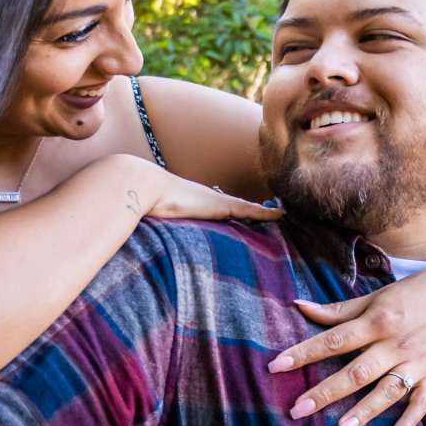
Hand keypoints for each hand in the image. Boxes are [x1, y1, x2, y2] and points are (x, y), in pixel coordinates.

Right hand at [125, 158, 280, 223]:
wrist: (141, 187)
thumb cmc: (141, 204)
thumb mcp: (151, 217)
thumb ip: (154, 222)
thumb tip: (139, 239)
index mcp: (195, 204)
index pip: (220, 209)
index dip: (235, 214)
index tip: (248, 217)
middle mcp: (208, 200)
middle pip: (238, 207)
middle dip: (256, 213)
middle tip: (276, 216)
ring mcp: (215, 201)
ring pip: (247, 209)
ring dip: (265, 213)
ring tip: (286, 216)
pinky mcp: (221, 206)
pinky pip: (250, 211)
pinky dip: (266, 213)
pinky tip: (283, 214)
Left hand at [266, 257, 425, 425]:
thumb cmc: (418, 292)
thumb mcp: (377, 296)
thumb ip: (338, 309)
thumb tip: (299, 307)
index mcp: (377, 321)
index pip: (333, 339)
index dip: (304, 353)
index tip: (277, 366)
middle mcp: (394, 343)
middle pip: (355, 371)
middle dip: (325, 392)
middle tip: (297, 410)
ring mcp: (416, 362)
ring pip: (386, 390)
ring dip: (363, 412)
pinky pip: (422, 402)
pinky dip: (409, 421)